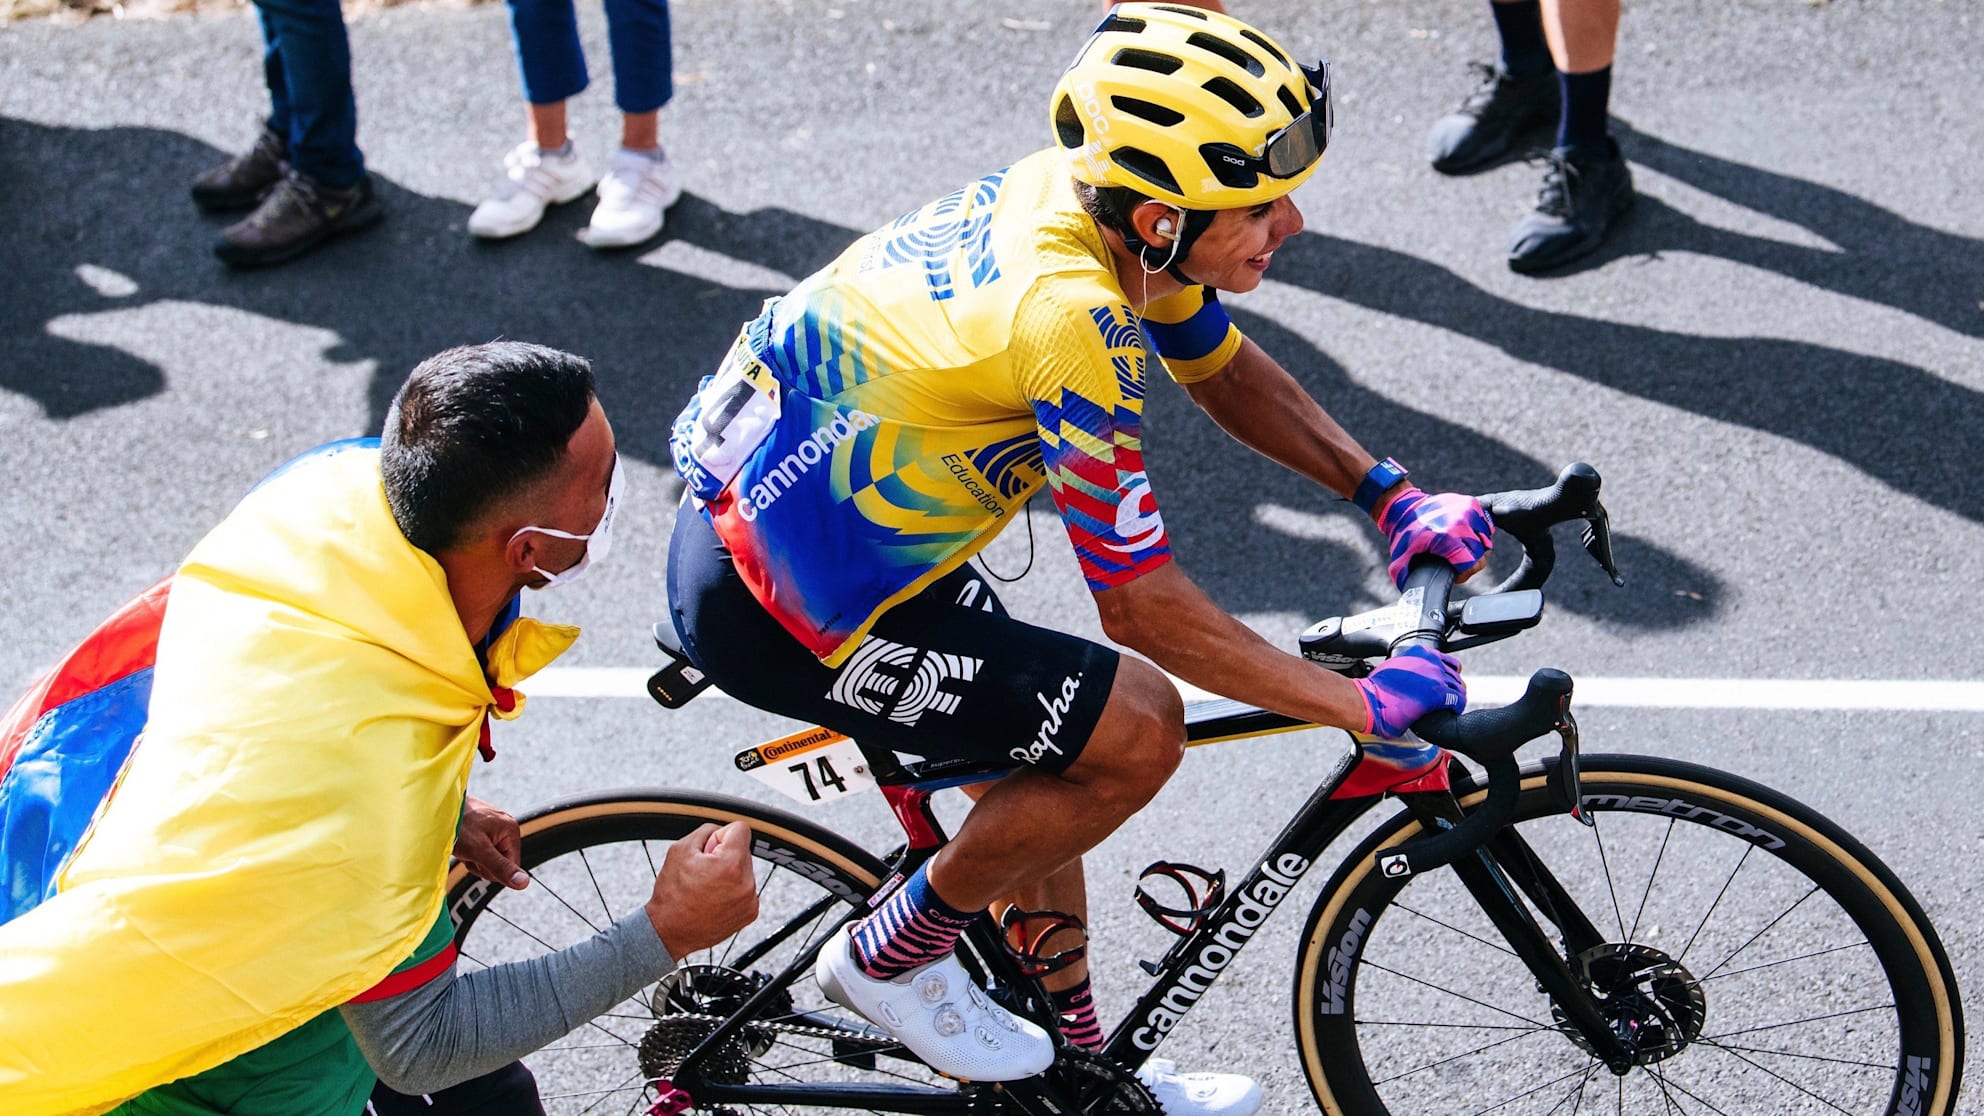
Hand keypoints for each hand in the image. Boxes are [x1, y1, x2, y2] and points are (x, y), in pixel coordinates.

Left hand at [455, 796, 527, 889]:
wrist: (435, 807)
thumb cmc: (456, 824)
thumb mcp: (479, 851)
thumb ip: (501, 868)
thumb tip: (524, 883)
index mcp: (511, 830)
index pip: (512, 866)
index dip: (493, 869)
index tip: (478, 859)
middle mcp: (505, 826)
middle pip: (500, 862)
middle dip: (481, 862)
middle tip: (469, 852)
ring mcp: (493, 826)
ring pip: (488, 857)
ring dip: (473, 857)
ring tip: (464, 846)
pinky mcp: (481, 828)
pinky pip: (479, 849)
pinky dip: (469, 850)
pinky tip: (462, 843)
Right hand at [646, 821, 759, 959]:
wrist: (669, 931)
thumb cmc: (672, 892)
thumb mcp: (681, 849)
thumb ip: (707, 831)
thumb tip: (722, 831)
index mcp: (730, 864)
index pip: (741, 829)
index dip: (721, 835)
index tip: (709, 850)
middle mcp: (746, 882)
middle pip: (743, 850)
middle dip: (725, 855)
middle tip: (703, 872)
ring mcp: (750, 900)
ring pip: (744, 870)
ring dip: (730, 873)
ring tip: (707, 887)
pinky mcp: (750, 912)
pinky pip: (746, 889)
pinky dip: (733, 890)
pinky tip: (715, 899)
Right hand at [1352, 646, 1465, 738]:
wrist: (1369, 700)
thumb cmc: (1375, 689)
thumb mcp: (1393, 668)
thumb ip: (1409, 668)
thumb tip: (1414, 679)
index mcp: (1419, 652)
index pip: (1446, 660)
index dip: (1447, 674)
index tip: (1445, 683)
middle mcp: (1430, 661)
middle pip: (1455, 674)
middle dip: (1453, 687)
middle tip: (1449, 698)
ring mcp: (1436, 676)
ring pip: (1459, 687)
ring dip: (1456, 697)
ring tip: (1451, 707)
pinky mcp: (1439, 694)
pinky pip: (1458, 700)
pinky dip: (1457, 707)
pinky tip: (1451, 711)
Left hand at [1375, 487, 1493, 589]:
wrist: (1405, 507)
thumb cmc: (1404, 534)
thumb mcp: (1400, 562)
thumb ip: (1405, 580)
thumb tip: (1412, 598)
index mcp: (1446, 538)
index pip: (1471, 564)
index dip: (1464, 574)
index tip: (1455, 574)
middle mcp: (1460, 523)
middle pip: (1480, 555)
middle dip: (1470, 564)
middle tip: (1456, 563)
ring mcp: (1468, 512)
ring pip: (1485, 541)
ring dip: (1476, 549)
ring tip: (1460, 550)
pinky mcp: (1471, 504)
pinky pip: (1485, 526)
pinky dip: (1478, 534)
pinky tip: (1465, 538)